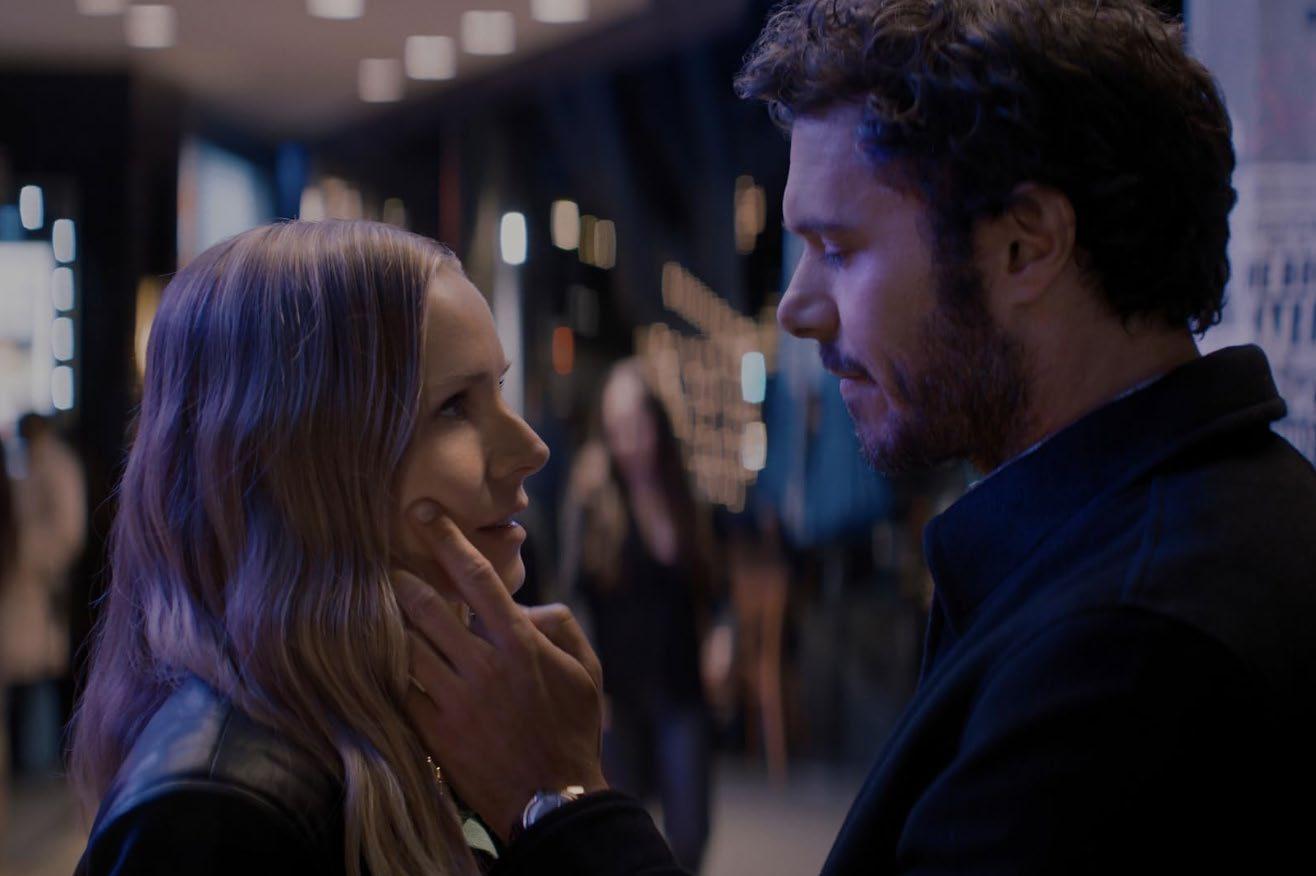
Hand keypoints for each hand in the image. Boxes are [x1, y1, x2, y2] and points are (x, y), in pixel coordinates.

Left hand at [395, 501, 607, 838]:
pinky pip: (400, 688)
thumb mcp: (587, 671)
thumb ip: (560, 625)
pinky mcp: (434, 731)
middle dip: (401, 578)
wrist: (552, 799)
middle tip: (383, 561)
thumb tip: (525, 605)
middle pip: (427, 607)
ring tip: (375, 604)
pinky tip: (380, 655)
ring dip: (390, 621)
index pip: (478, 578)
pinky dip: (388, 667)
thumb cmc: (573, 730)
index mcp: (521, 644)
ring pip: (407, 645)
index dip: (448, 539)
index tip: (424, 512)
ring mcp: (455, 700)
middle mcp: (483, 666)